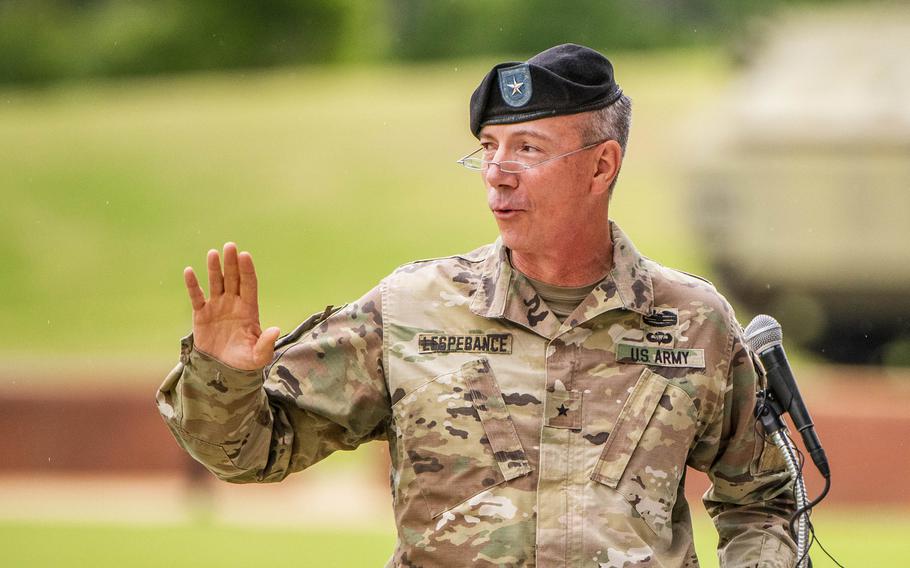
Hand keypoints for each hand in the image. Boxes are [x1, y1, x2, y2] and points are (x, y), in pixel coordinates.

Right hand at [183, 242, 279, 369]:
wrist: (222, 371)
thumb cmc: (244, 361)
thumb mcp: (258, 356)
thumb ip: (266, 343)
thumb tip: (276, 330)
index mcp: (249, 310)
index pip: (249, 285)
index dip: (247, 270)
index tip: (245, 255)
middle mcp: (233, 304)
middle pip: (233, 279)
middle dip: (232, 263)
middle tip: (230, 246)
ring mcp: (217, 307)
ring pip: (216, 283)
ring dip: (215, 269)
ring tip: (213, 253)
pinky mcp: (201, 314)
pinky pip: (196, 296)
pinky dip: (192, 285)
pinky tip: (189, 271)